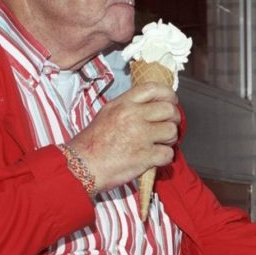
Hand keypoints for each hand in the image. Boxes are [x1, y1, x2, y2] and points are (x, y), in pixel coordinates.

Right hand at [64, 82, 179, 192]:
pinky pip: (168, 154)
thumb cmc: (92, 144)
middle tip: (167, 127)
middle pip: (169, 109)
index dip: (168, 94)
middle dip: (173, 119)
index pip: (153, 88)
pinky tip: (155, 158)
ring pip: (172, 131)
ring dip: (170, 140)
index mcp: (123, 104)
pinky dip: (165, 158)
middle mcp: (133, 116)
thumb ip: (128, 107)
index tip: (171, 102)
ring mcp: (140, 136)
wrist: (82, 166)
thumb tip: (150, 106)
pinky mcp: (145, 156)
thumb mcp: (107, 114)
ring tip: (160, 144)